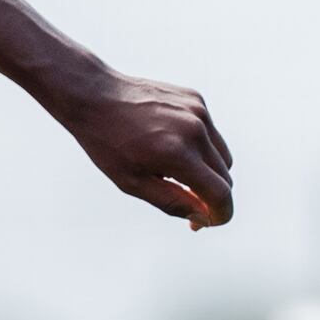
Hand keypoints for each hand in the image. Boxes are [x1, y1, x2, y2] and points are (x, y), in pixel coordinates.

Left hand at [62, 71, 233, 228]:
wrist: (94, 96)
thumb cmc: (108, 144)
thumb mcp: (132, 183)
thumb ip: (172, 203)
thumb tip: (203, 217)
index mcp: (178, 154)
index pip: (221, 194)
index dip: (219, 216)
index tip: (203, 223)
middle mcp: (195, 130)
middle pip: (225, 177)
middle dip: (211, 196)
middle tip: (186, 202)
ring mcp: (198, 111)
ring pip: (222, 156)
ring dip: (208, 172)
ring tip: (175, 172)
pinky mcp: (196, 99)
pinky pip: (211, 134)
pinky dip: (201, 147)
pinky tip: (171, 143)